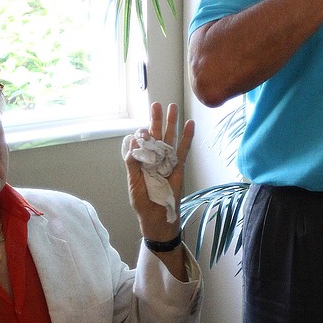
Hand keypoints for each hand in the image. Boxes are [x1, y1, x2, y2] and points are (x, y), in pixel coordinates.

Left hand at [125, 101, 193, 240]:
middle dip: (157, 119)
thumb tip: (133, 143)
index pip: (142, 143)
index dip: (142, 135)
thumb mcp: (134, 184)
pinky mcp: (179, 168)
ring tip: (173, 107)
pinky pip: (184, 150)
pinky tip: (190, 124)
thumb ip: (133, 164)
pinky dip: (188, 137)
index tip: (141, 131)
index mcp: (142, 161)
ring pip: (170, 138)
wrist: (157, 219)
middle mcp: (155, 159)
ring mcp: (168, 162)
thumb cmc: (143, 203)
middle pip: (157, 135)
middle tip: (157, 104)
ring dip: (172, 123)